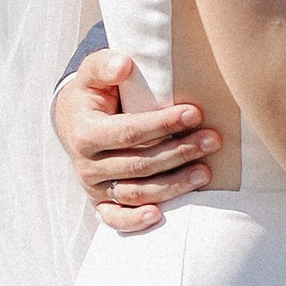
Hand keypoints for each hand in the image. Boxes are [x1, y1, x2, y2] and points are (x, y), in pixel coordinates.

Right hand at [52, 49, 221, 234]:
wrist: (72, 122)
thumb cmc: (93, 93)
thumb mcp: (92, 73)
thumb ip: (104, 65)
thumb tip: (124, 65)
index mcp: (84, 133)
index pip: (129, 132)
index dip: (162, 124)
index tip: (194, 113)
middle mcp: (86, 165)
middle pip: (139, 164)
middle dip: (179, 152)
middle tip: (212, 140)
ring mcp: (94, 187)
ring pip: (136, 192)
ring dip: (173, 185)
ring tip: (206, 172)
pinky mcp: (100, 203)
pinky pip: (115, 219)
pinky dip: (135, 221)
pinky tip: (161, 215)